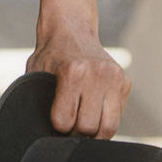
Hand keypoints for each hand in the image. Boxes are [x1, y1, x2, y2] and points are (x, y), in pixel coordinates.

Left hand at [27, 18, 130, 137]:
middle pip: (88, 128)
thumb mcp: (36, 73)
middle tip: (69, 125)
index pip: (64, 122)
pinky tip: (94, 110)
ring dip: (94, 132)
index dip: (57, 126)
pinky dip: (105, 120)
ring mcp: (114, 77)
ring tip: (83, 125)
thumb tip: (41, 129)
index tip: (54, 119)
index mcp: (72, 72)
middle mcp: (97, 73)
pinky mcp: (125, 82)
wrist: (72, 29)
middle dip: (76, 132)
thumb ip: (39, 98)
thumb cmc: (51, 55)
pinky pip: (117, 117)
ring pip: (108, 128)